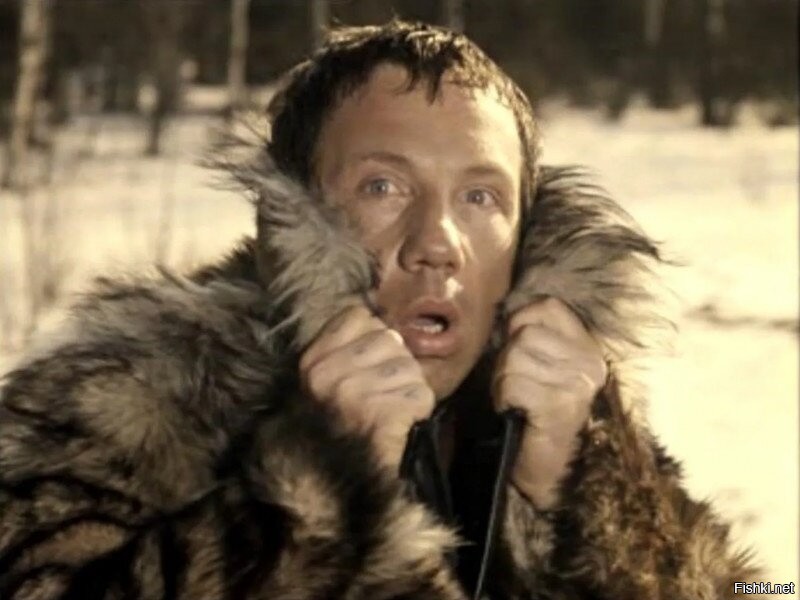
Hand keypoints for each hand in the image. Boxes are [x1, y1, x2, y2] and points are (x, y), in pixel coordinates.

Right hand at [299, 305, 435, 471]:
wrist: (338, 487)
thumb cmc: (341, 430)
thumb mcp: (329, 382)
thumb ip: (351, 347)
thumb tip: (391, 329)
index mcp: (312, 361)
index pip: (358, 316)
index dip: (373, 338)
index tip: (368, 367)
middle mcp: (328, 374)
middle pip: (390, 339)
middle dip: (396, 366)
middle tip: (382, 396)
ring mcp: (353, 394)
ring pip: (410, 366)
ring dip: (409, 389)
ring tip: (391, 411)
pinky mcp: (381, 414)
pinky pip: (422, 394)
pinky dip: (419, 410)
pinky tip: (401, 425)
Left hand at [492, 297, 606, 510]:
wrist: (552, 474)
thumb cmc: (537, 417)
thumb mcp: (543, 369)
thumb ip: (533, 339)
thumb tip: (505, 316)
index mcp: (589, 348)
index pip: (548, 307)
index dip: (520, 323)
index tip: (520, 354)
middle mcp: (589, 363)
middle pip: (523, 334)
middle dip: (507, 361)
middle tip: (518, 389)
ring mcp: (578, 383)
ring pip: (513, 358)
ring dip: (503, 382)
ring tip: (519, 403)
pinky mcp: (560, 404)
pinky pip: (511, 383)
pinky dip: (504, 399)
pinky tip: (518, 414)